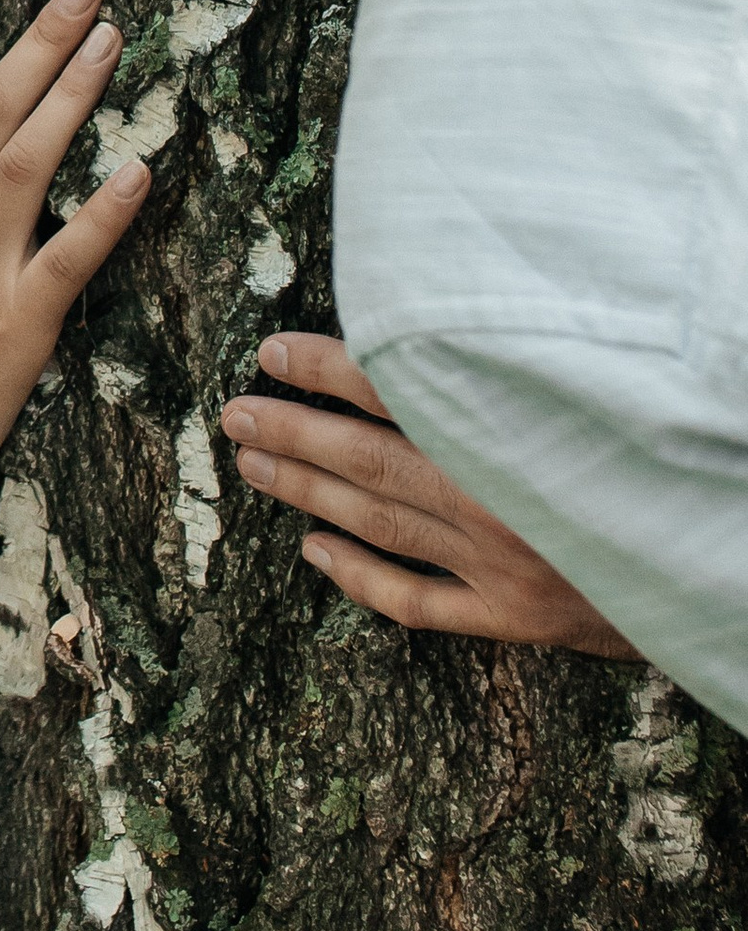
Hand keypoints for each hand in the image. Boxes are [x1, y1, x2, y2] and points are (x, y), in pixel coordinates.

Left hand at [220, 333, 635, 653]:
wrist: (729, 566)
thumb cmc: (666, 458)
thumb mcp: (598, 389)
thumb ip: (526, 361)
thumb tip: (452, 313)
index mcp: (520, 429)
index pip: (400, 385)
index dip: (329, 366)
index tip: (272, 348)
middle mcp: (501, 498)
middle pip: (369, 458)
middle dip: (293, 430)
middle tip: (233, 411)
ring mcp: (504, 564)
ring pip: (378, 523)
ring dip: (306, 488)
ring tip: (251, 460)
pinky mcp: (516, 617)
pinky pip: (416, 602)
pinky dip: (358, 577)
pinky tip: (313, 551)